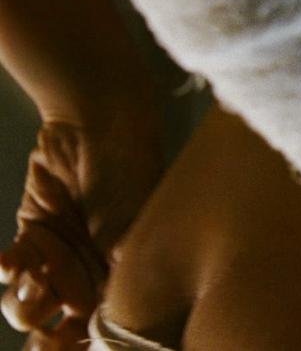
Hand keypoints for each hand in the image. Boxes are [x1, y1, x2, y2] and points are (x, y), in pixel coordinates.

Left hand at [0, 114, 162, 339]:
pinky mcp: (32, 238)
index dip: (84, 345)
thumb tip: (110, 330)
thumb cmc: (130, 176)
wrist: (98, 126)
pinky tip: (6, 262)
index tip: (68, 343)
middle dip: (48, 339)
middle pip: (63, 331)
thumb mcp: (132, 232)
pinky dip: (4, 270)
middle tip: (44, 327)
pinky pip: (10, 270)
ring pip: (30, 307)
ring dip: (22, 304)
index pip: (105, 331)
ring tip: (29, 284)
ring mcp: (60, 261)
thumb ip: (119, 282)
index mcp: (126, 283)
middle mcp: (93, 279)